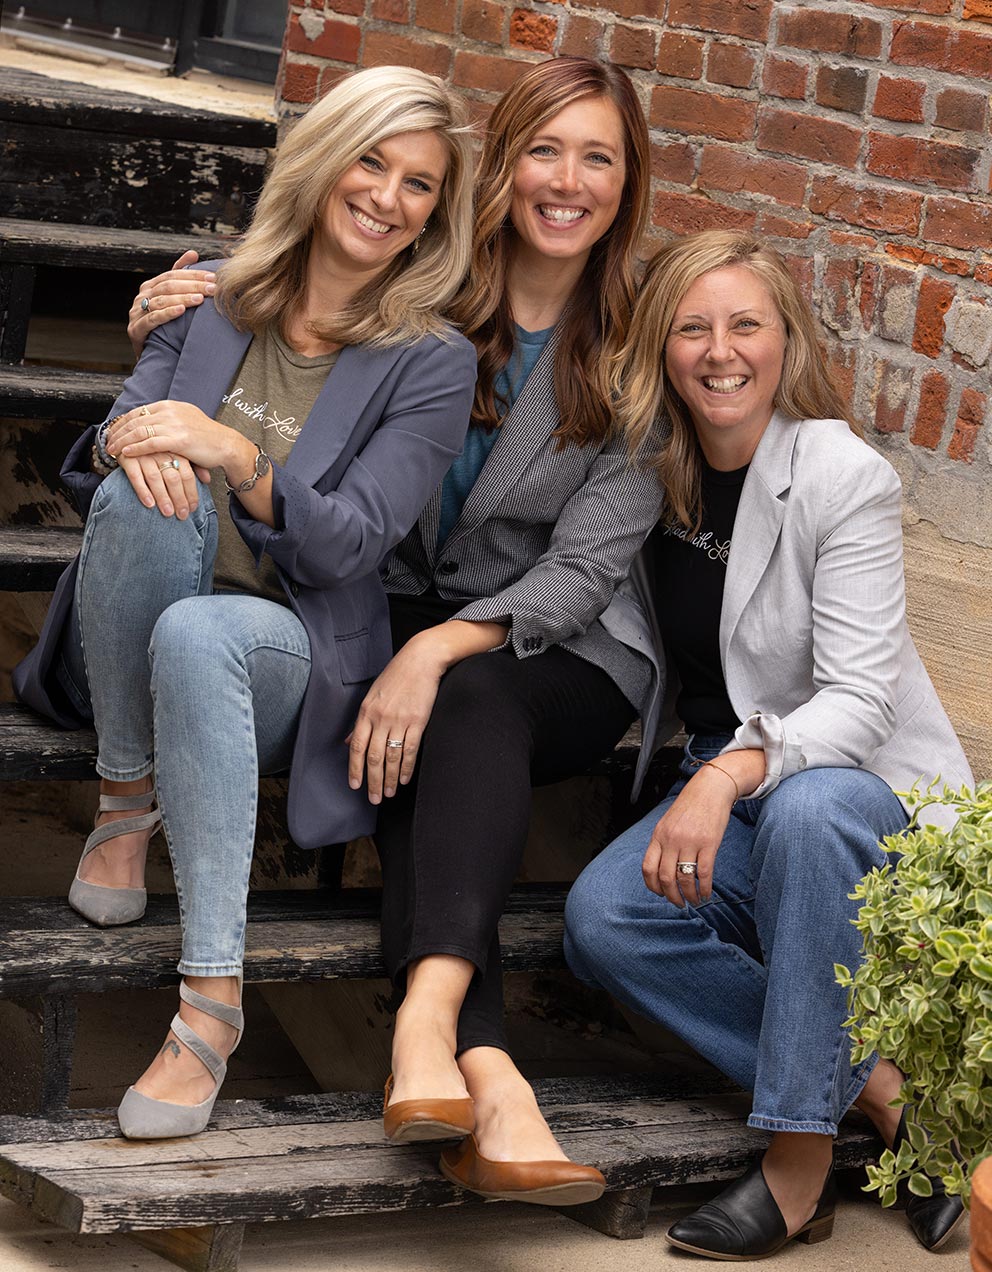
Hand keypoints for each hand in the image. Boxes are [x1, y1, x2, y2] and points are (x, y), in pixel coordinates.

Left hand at [109, 401, 240, 472]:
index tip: (112, 432)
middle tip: (106, 442)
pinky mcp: (178, 439)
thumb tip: (151, 424)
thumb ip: (168, 420)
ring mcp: (174, 424)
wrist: (226, 445)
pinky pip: (150, 443)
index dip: (122, 422)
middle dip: (118, 432)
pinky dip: (135, 448)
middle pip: (135, 420)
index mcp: (170, 405)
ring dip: (122, 441)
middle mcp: (170, 411)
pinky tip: (125, 453)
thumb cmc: (207, 437)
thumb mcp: (185, 421)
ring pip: (139, 431)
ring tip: (111, 450)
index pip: (138, 412)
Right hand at [117, 450, 205, 518]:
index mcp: (174, 451)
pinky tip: (149, 504)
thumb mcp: (175, 453)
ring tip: (168, 513)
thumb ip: (193, 466)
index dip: (191, 492)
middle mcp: (160, 453)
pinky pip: (135, 476)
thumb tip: (208, 479)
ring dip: (163, 497)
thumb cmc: (156, 449)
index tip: (193, 508)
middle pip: (173, 478)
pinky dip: (142, 490)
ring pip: (155, 478)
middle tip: (183, 515)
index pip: (187, 474)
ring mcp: (143, 455)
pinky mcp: (127, 458)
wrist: (126, 433)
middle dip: (179, 498)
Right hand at [127, 251, 215, 358]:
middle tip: (212, 289)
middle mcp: (142, 296)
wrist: (151, 355)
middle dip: (192, 286)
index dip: (193, 275)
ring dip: (182, 298)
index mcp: (151, 286)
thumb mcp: (172, 300)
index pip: (173, 275)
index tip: (213, 278)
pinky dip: (167, 313)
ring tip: (200, 299)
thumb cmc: (165, 327)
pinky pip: (152, 318)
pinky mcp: (136, 330)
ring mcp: (136, 313)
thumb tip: (193, 253)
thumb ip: (180, 277)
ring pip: (161, 300)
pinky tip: (180, 310)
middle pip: (168, 286)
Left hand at [348, 632, 449, 803]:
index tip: (355, 785)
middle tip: (374, 799)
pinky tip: (405, 778)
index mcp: (366, 712)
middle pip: (374, 757)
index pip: (357, 747)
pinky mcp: (418, 721)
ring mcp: (400, 721)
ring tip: (389, 793)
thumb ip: (360, 721)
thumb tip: (347, 741)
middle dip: (373, 781)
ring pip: (392, 757)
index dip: (355, 769)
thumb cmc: (395, 676)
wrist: (421, 660)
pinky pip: (411, 750)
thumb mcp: (371, 696)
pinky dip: (407, 767)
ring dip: (390, 779)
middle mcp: (380, 718)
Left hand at [642, 765, 738, 907]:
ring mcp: (690, 842)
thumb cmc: (690, 806)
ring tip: (695, 901)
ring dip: (689, 895)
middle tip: (679, 904)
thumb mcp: (668, 822)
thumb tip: (661, 869)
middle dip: (672, 896)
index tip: (661, 894)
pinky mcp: (709, 843)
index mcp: (659, 835)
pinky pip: (704, 873)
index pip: (647, 868)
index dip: (653, 886)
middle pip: (665, 877)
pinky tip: (707, 894)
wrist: (711, 788)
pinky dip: (705, 888)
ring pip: (684, 878)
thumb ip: (663, 843)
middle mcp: (671, 840)